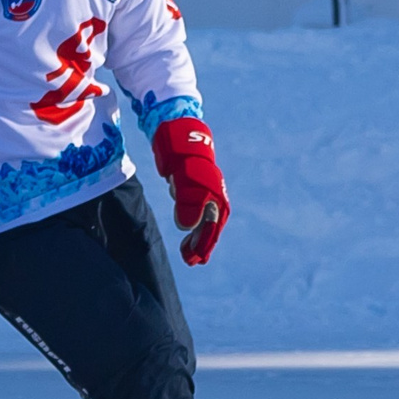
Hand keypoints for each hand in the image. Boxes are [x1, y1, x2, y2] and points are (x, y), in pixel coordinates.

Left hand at [150, 118, 227, 264]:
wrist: (182, 137)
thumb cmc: (186, 160)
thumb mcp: (185, 182)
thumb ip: (187, 204)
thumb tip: (186, 226)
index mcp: (215, 199)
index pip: (210, 228)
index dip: (203, 245)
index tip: (194, 260)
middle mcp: (213, 198)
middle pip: (208, 227)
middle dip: (200, 244)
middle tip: (190, 260)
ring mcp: (204, 194)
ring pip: (202, 221)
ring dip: (195, 236)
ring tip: (187, 250)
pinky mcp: (195, 189)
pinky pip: (195, 211)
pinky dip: (191, 223)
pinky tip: (186, 229)